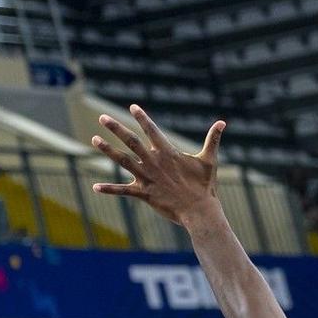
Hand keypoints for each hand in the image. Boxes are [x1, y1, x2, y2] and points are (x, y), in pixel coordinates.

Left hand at [90, 105, 225, 229]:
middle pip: (131, 141)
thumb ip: (213, 140)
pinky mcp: (144, 193)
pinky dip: (110, 189)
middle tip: (102, 117)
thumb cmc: (205, 186)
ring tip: (94, 139)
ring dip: (107, 150)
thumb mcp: (209, 160)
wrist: (199, 211)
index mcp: (168, 153)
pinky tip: (96, 187)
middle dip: (116, 128)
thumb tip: (223, 122)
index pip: (152, 130)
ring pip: (122, 161)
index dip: (142, 118)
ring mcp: (147, 178)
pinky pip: (123, 191)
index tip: (132, 107)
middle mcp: (154, 162)